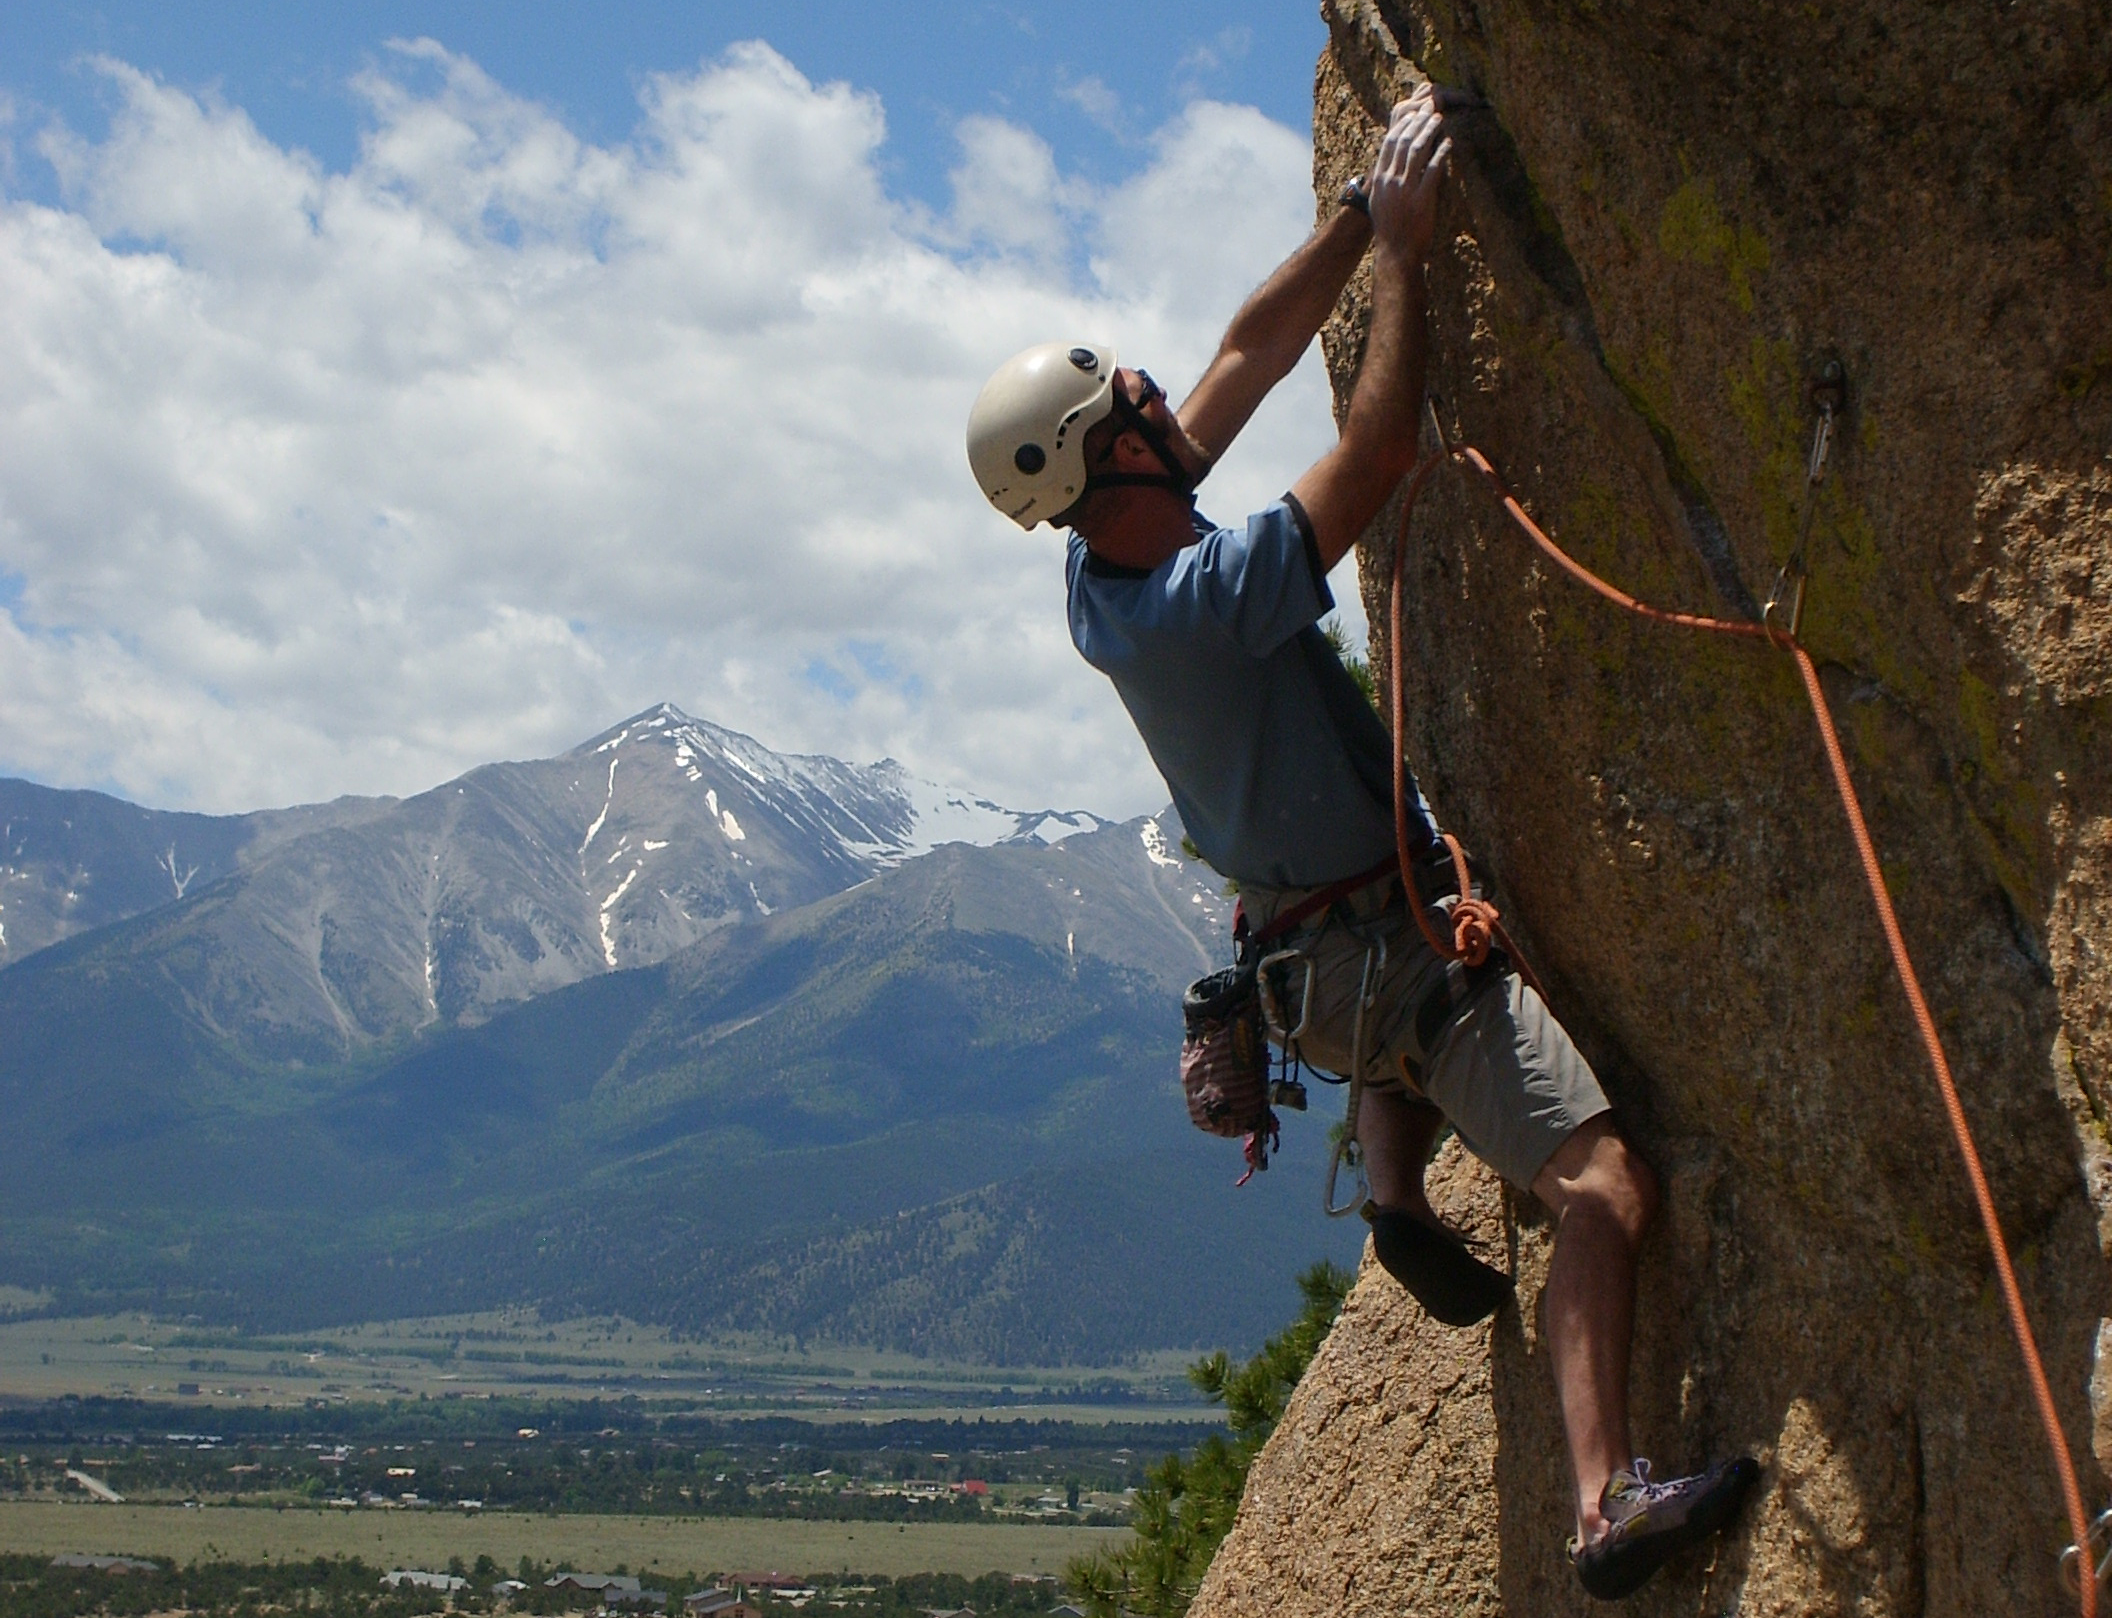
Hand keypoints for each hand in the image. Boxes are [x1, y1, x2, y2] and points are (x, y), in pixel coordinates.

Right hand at [1367, 85, 1452, 264]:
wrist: (1395, 252)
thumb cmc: (1391, 228)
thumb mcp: (1381, 201)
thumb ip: (1385, 182)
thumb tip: (1393, 165)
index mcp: (1380, 179)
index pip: (1389, 142)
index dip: (1403, 124)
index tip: (1415, 112)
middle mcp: (1390, 181)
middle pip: (1403, 141)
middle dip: (1418, 121)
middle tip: (1431, 109)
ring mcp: (1405, 189)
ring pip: (1417, 150)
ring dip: (1429, 131)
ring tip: (1440, 120)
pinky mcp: (1422, 199)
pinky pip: (1433, 169)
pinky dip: (1442, 153)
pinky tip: (1449, 143)